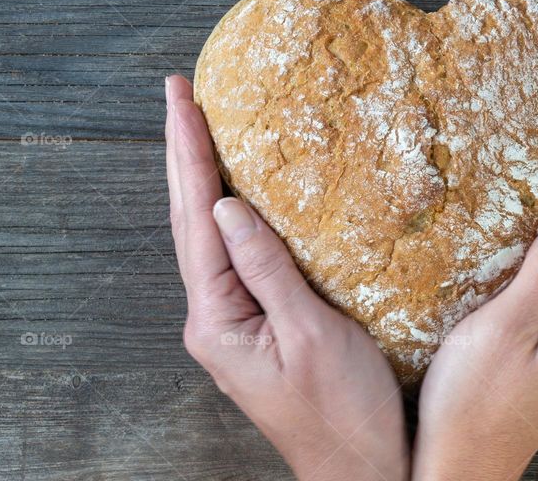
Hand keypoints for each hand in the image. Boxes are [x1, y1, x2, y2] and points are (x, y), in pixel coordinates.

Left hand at [165, 75, 409, 480]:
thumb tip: (227, 207)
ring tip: (195, 128)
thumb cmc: (344, 412)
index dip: (191, 155)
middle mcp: (213, 319)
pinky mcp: (257, 325)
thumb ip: (266, 269)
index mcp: (217, 320)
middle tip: (177, 94)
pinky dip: (228, 214)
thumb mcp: (311, 335)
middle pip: (190, 222)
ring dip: (200, 179)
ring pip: (208, 237)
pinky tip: (233, 193)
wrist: (360, 469)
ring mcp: (232, 323)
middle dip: (184, 154)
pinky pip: (235, 257)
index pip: (196, 222)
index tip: (182, 100)